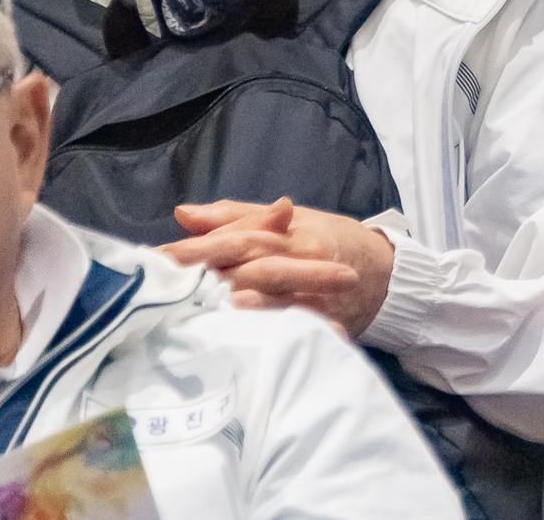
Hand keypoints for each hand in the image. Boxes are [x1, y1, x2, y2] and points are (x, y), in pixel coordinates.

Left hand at [159, 198, 394, 335]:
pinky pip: (292, 322)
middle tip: (159, 283)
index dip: (197, 246)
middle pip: (246, 261)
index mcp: (288, 231)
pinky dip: (270, 325)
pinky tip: (247, 330)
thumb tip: (183, 214)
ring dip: (233, 298)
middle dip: (203, 271)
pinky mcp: (322, 319)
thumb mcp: (293, 220)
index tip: (155, 256)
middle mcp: (299, 256)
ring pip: (269, 292)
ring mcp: (311, 289)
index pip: (237, 235)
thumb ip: (237, 216)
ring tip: (203, 304)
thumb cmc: (332, 242)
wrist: (388, 275)